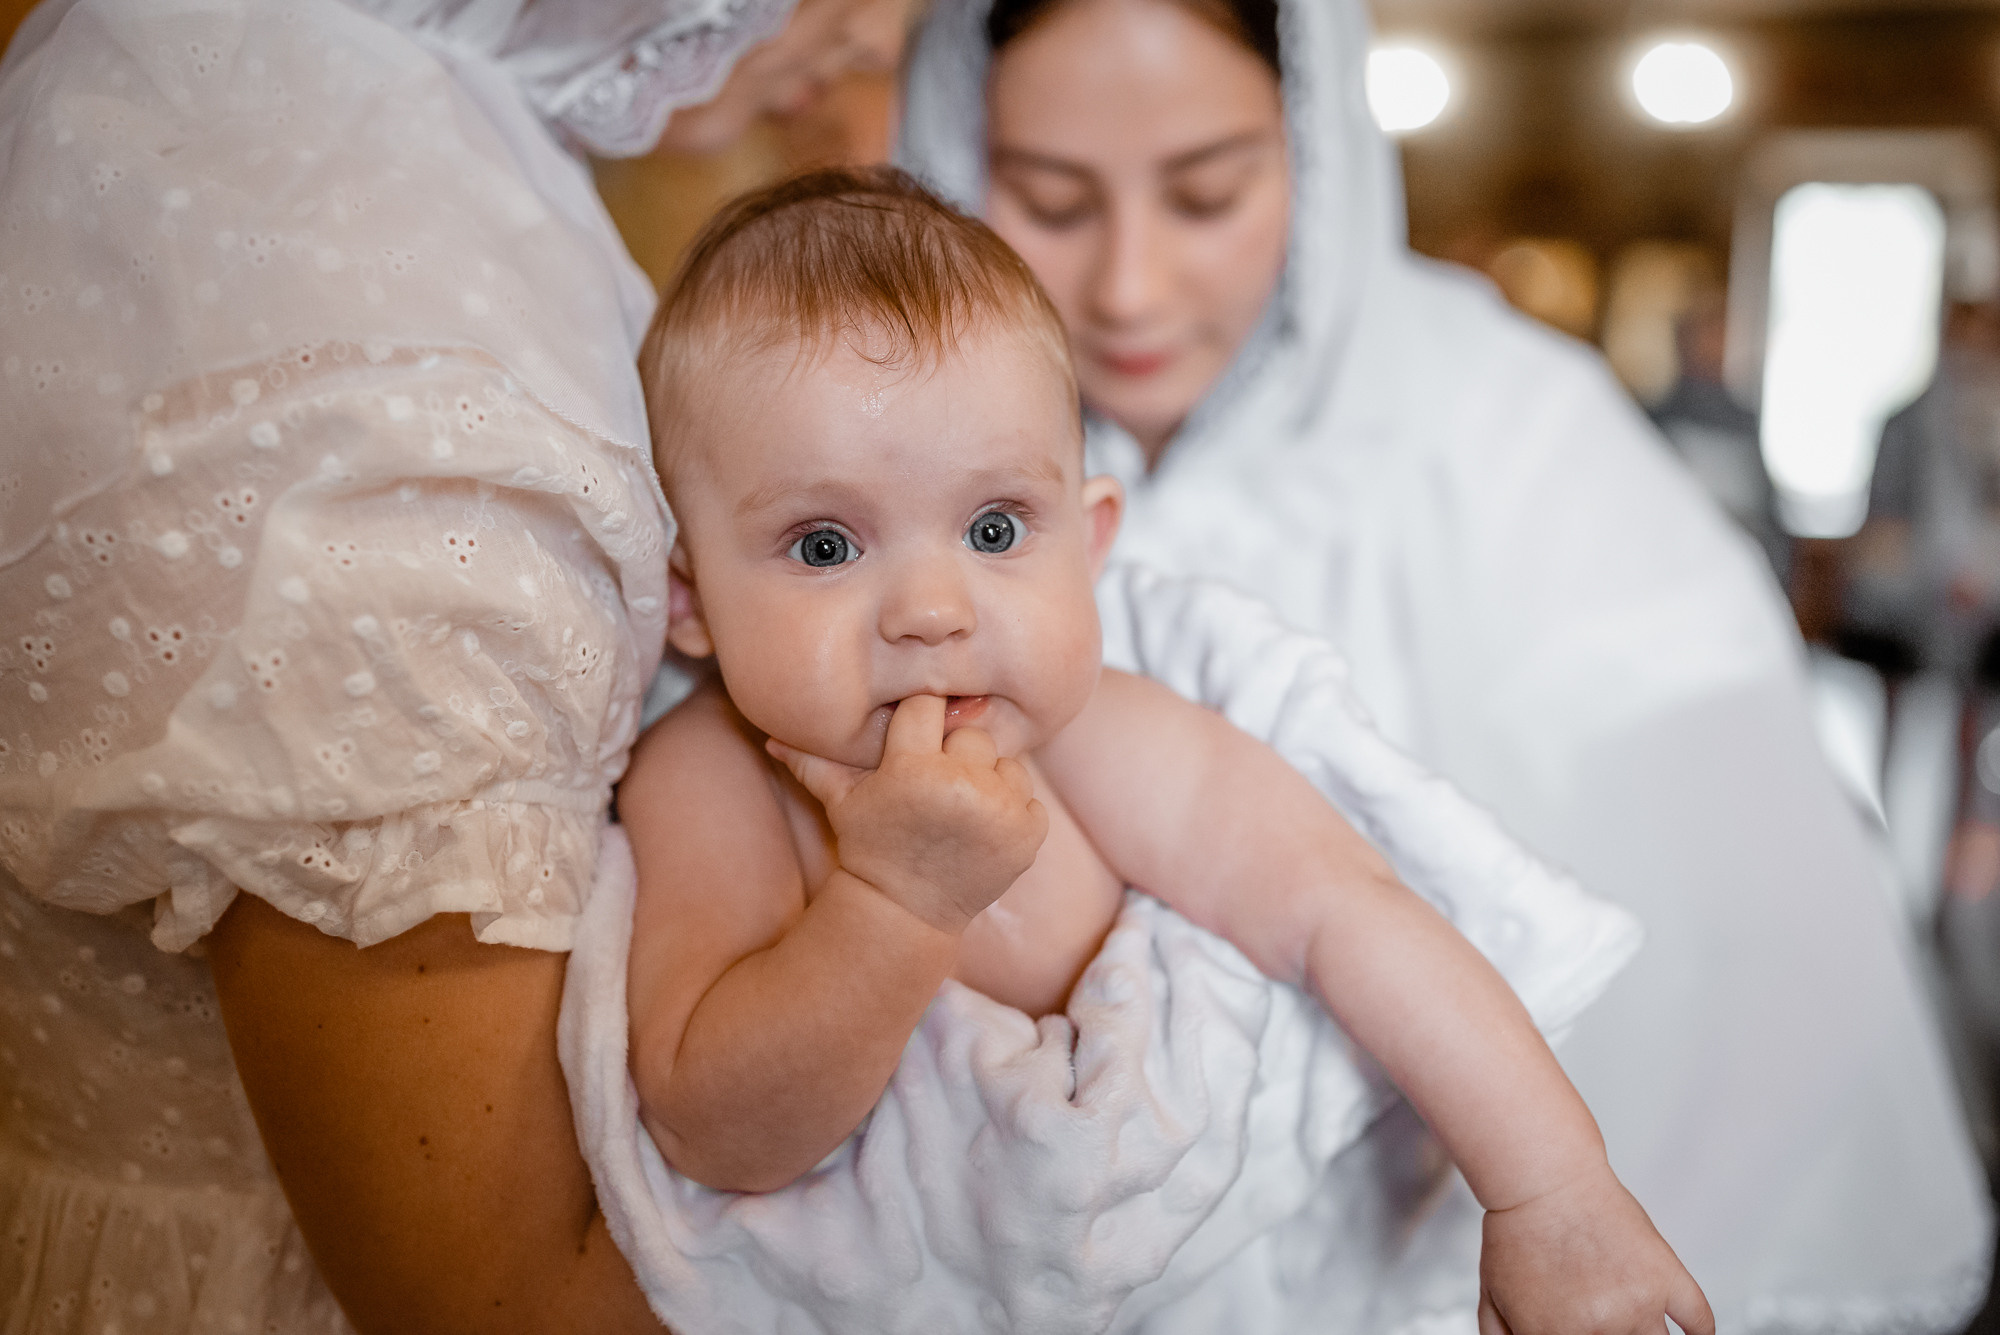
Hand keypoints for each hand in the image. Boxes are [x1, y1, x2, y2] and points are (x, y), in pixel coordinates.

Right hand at [767, 695, 1048, 933]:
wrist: (906, 912)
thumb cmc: (872, 848)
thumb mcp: (842, 804)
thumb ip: (813, 763)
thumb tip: (771, 736)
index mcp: (913, 771)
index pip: (928, 706)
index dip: (921, 724)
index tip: (916, 744)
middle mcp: (960, 787)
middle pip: (972, 734)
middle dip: (956, 755)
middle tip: (938, 787)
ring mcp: (1000, 813)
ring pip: (1006, 762)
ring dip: (989, 781)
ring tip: (960, 811)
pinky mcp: (1028, 835)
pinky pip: (1030, 797)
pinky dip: (1013, 811)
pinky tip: (983, 832)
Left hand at [1479, 1162, 1712, 1334]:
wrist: (1543, 1178)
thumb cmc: (1517, 1231)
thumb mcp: (1492, 1295)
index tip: (1581, 1333)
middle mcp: (1598, 1328)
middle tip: (1606, 1324)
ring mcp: (1637, 1304)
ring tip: (1633, 1322)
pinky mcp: (1666, 1277)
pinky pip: (1699, 1320)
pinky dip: (1700, 1333)